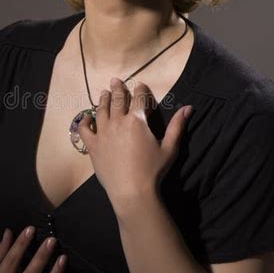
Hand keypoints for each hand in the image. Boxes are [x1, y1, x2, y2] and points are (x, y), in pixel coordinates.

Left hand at [77, 77, 192, 203]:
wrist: (132, 191)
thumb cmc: (153, 170)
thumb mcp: (170, 148)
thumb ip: (177, 126)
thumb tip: (188, 107)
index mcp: (137, 120)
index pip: (139, 98)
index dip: (141, 89)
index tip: (140, 84)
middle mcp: (118, 122)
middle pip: (118, 100)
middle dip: (118, 89)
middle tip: (116, 80)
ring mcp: (103, 133)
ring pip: (101, 110)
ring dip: (103, 100)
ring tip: (104, 93)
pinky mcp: (93, 146)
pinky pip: (85, 130)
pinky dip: (85, 121)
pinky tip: (86, 118)